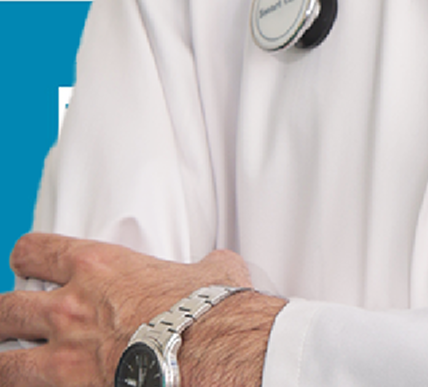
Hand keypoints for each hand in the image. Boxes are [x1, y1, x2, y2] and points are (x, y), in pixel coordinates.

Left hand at [0, 234, 283, 386]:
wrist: (210, 354)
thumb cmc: (209, 311)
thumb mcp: (208, 271)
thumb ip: (199, 266)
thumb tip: (216, 267)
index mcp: (98, 267)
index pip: (34, 251)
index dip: (27, 260)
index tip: (30, 268)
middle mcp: (70, 309)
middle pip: (4, 309)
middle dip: (5, 319)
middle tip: (13, 324)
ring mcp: (64, 359)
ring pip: (3, 364)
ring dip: (8, 365)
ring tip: (16, 367)